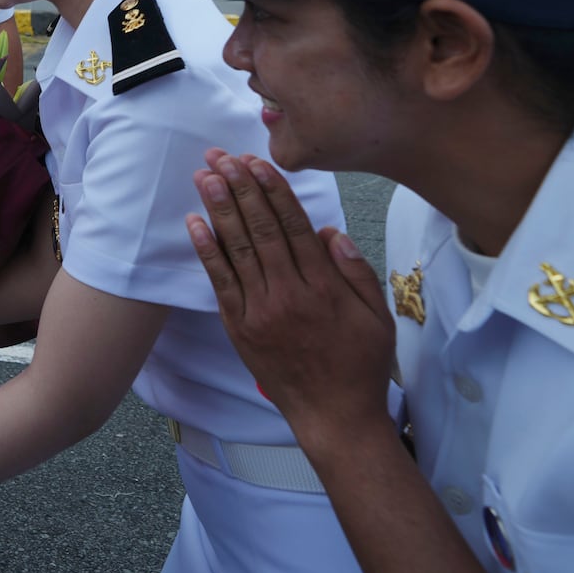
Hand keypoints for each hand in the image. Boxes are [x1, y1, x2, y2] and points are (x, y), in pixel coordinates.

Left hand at [186, 149, 393, 452]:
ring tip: (205, 175)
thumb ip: (354, 271)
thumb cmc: (361, 365)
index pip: (294, 225)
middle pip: (260, 228)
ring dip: (218, 208)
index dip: (273, 190)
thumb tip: (328, 231)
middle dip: (240, 187)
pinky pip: (220, 282)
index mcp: (324, 286)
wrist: (334, 416)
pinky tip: (195, 222)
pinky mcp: (240, 328)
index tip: (257, 162)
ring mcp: (260, 312)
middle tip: (222, 156)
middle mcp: (289, 294)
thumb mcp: (378, 315)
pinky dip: (206, 250)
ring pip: (237, 249)